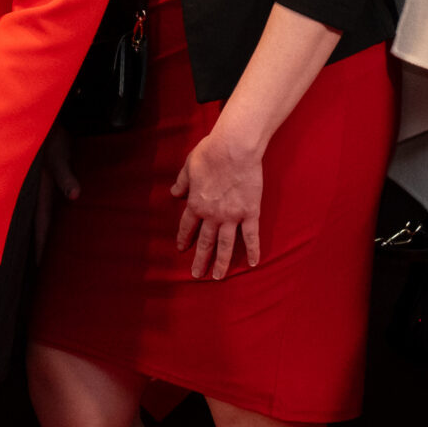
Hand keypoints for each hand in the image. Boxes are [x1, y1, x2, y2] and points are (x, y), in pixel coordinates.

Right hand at [32, 126, 80, 260]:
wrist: (41, 119)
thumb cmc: (52, 135)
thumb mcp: (59, 155)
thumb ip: (65, 176)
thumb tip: (74, 195)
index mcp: (39, 191)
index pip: (40, 226)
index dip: (41, 246)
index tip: (39, 268)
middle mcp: (36, 194)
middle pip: (38, 226)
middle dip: (39, 246)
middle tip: (41, 270)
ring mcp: (37, 189)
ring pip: (39, 217)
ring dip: (42, 233)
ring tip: (45, 254)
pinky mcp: (42, 183)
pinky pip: (43, 206)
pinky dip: (46, 218)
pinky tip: (54, 224)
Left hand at [171, 125, 262, 279]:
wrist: (233, 149)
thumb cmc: (210, 154)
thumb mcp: (188, 167)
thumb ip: (182, 183)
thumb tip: (174, 193)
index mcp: (195, 204)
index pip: (187, 227)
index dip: (184, 239)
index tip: (182, 249)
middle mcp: (212, 215)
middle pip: (205, 242)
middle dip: (200, 260)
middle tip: (196, 275)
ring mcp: (232, 216)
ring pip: (225, 245)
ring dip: (221, 262)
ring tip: (218, 277)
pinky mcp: (250, 212)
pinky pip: (251, 236)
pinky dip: (252, 251)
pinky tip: (252, 264)